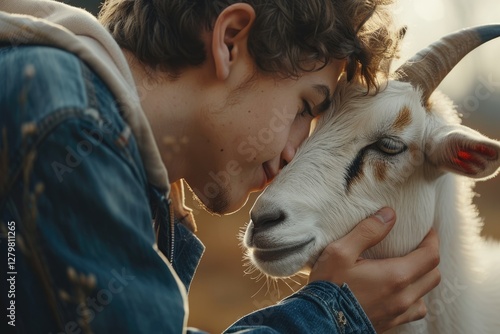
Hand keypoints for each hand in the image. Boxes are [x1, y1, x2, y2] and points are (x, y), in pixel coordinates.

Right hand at [309, 208, 440, 332]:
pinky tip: (398, 291)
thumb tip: (389, 215)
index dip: (432, 240)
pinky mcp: (390, 323)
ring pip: (425, 295)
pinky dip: (413, 298)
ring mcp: (398, 313)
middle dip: (429, 257)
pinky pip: (414, 311)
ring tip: (407, 268)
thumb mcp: (341, 252)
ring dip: (422, 279)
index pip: (430, 256)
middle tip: (417, 245)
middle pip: (433, 275)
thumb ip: (367, 231)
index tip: (426, 230)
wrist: (319, 321)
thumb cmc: (329, 286)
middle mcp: (403, 297)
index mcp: (395, 276)